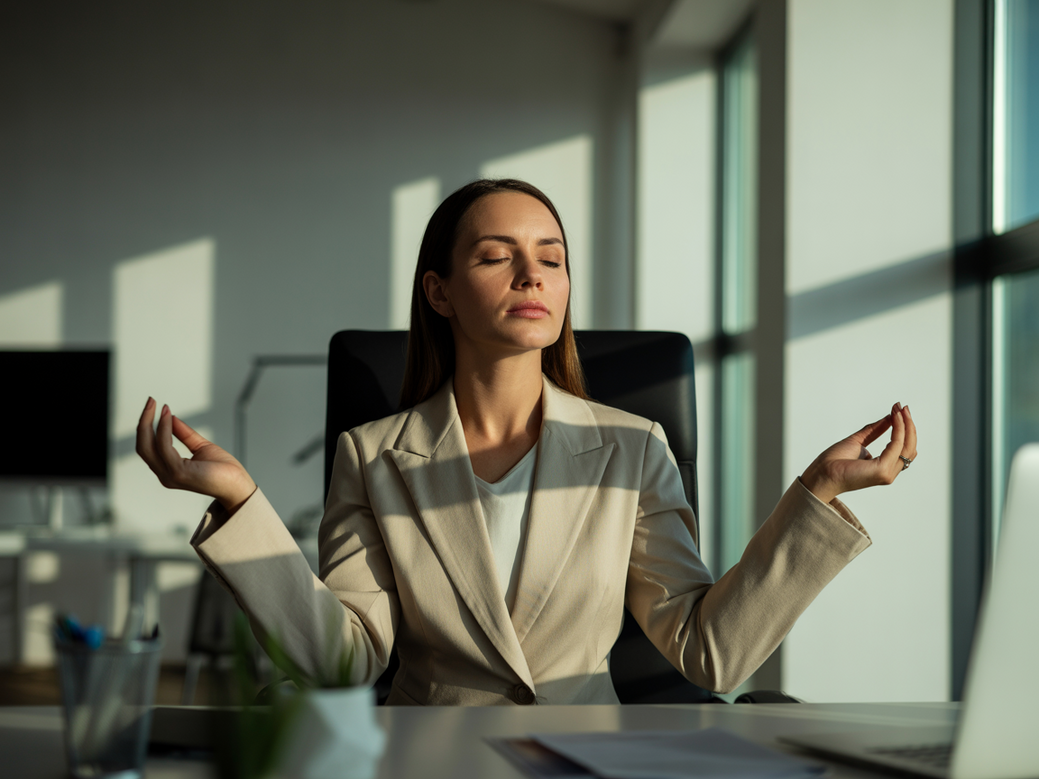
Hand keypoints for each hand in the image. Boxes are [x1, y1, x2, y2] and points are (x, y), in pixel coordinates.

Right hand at [136, 397, 256, 511]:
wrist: (238, 485)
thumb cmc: (223, 470)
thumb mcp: (201, 446)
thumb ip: (184, 434)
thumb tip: (170, 417)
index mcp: (168, 470)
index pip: (147, 447)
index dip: (147, 426)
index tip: (153, 406)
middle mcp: (165, 475)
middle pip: (143, 446)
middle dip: (144, 422)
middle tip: (150, 401)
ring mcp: (170, 475)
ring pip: (149, 446)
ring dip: (153, 422)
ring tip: (162, 407)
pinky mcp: (178, 472)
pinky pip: (165, 447)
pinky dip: (164, 429)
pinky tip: (169, 418)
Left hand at [800, 403, 917, 504]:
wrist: (821, 473)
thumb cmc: (834, 462)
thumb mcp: (858, 441)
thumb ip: (874, 431)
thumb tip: (889, 418)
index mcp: (884, 468)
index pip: (904, 449)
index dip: (905, 430)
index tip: (899, 411)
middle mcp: (888, 472)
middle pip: (909, 448)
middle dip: (909, 425)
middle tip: (903, 407)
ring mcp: (886, 473)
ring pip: (907, 446)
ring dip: (905, 425)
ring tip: (899, 409)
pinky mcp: (882, 470)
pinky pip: (896, 445)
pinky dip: (898, 429)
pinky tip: (893, 418)